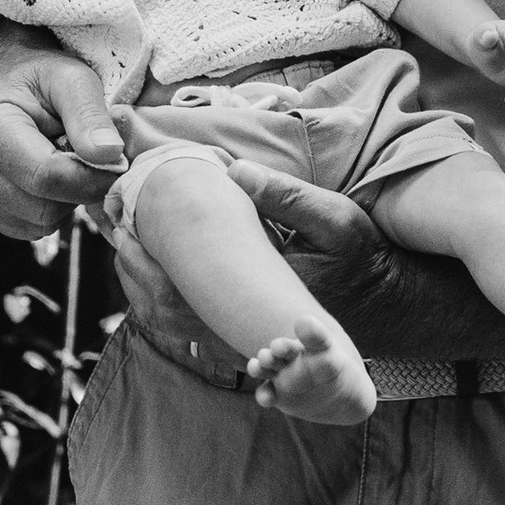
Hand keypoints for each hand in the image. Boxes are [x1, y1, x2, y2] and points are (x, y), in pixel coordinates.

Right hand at [0, 43, 128, 241]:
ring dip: (63, 200)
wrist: (7, 79)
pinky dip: (47, 208)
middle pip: (42, 209)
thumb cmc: (42, 75)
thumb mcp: (73, 78)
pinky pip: (28, 228)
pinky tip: (44, 176)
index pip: (46, 177)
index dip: (92, 178)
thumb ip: (90, 114)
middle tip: (83, 154)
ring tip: (59, 159)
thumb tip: (110, 155)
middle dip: (76, 188)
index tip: (119, 164)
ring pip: (38, 224)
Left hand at [107, 163, 414, 344]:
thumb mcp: (335, 220)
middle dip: (134, 266)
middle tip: (118, 227)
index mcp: (258, 296)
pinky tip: (159, 265)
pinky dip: (163, 297)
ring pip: (170, 320)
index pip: (179, 286)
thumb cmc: (362, 259)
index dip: (144, 253)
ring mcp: (242, 334)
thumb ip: (286, 197)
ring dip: (143, 283)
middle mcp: (243, 323)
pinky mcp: (244, 334)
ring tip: (130, 242)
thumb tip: (233, 169)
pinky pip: (187, 326)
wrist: (386, 305)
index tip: (126, 220)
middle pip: (161, 307)